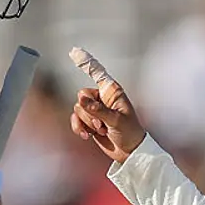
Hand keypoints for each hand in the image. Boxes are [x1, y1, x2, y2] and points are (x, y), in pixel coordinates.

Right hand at [68, 48, 144, 163]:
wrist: (129, 152)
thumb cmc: (130, 133)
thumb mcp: (116, 121)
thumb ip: (98, 110)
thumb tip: (80, 99)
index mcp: (112, 92)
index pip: (97, 73)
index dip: (87, 62)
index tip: (74, 52)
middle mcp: (102, 98)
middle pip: (82, 96)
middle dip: (88, 112)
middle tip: (102, 124)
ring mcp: (95, 110)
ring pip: (77, 109)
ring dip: (86, 123)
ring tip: (101, 131)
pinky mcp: (89, 121)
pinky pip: (75, 119)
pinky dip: (79, 128)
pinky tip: (87, 136)